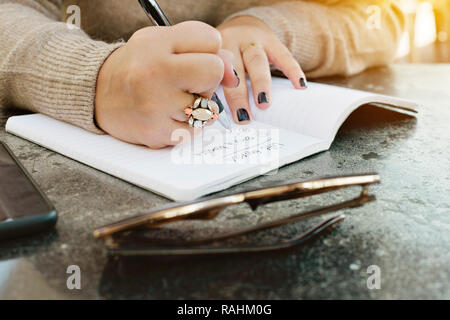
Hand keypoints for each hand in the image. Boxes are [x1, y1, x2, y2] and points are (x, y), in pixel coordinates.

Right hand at [95, 21, 238, 148]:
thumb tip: (232, 73)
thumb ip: (201, 44)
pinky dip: (189, 125)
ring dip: (197, 105)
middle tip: (184, 80)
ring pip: (208, 107)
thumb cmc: (136, 65)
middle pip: (214, 73)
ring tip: (172, 98)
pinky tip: (170, 115)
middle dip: (206, 78)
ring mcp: (156, 107)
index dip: (208, 52)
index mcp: (157, 46)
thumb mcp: (163, 41)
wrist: (98, 93)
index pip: (213, 43)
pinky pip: (196, 131)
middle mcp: (155, 75)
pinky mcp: (158, 133)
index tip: (192, 58)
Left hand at [217, 16, 306, 123]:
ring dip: (261, 84)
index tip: (217, 114)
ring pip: (256, 61)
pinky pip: (284, 56)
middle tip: (243, 116)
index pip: (214, 74)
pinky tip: (299, 86)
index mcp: (215, 52)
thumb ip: (218, 86)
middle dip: (238, 94)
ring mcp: (253, 40)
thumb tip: (220, 119)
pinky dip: (292, 71)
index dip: (215, 92)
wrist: (243, 25)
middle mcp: (232, 41)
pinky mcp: (273, 41)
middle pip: (235, 68)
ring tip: (264, 104)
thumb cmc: (229, 55)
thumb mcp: (218, 65)